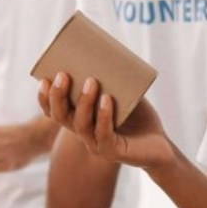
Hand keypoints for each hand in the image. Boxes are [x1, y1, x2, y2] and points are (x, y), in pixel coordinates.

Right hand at [38, 73, 174, 169]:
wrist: (161, 144)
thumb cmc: (140, 118)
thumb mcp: (124, 95)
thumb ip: (112, 81)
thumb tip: (103, 55)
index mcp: (81, 120)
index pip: (54, 111)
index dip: (45, 98)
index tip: (45, 78)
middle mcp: (85, 134)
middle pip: (61, 116)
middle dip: (58, 95)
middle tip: (63, 74)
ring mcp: (97, 144)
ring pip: (81, 124)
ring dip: (84, 102)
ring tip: (91, 81)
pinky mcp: (113, 152)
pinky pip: (104, 134)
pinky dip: (104, 116)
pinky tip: (107, 100)